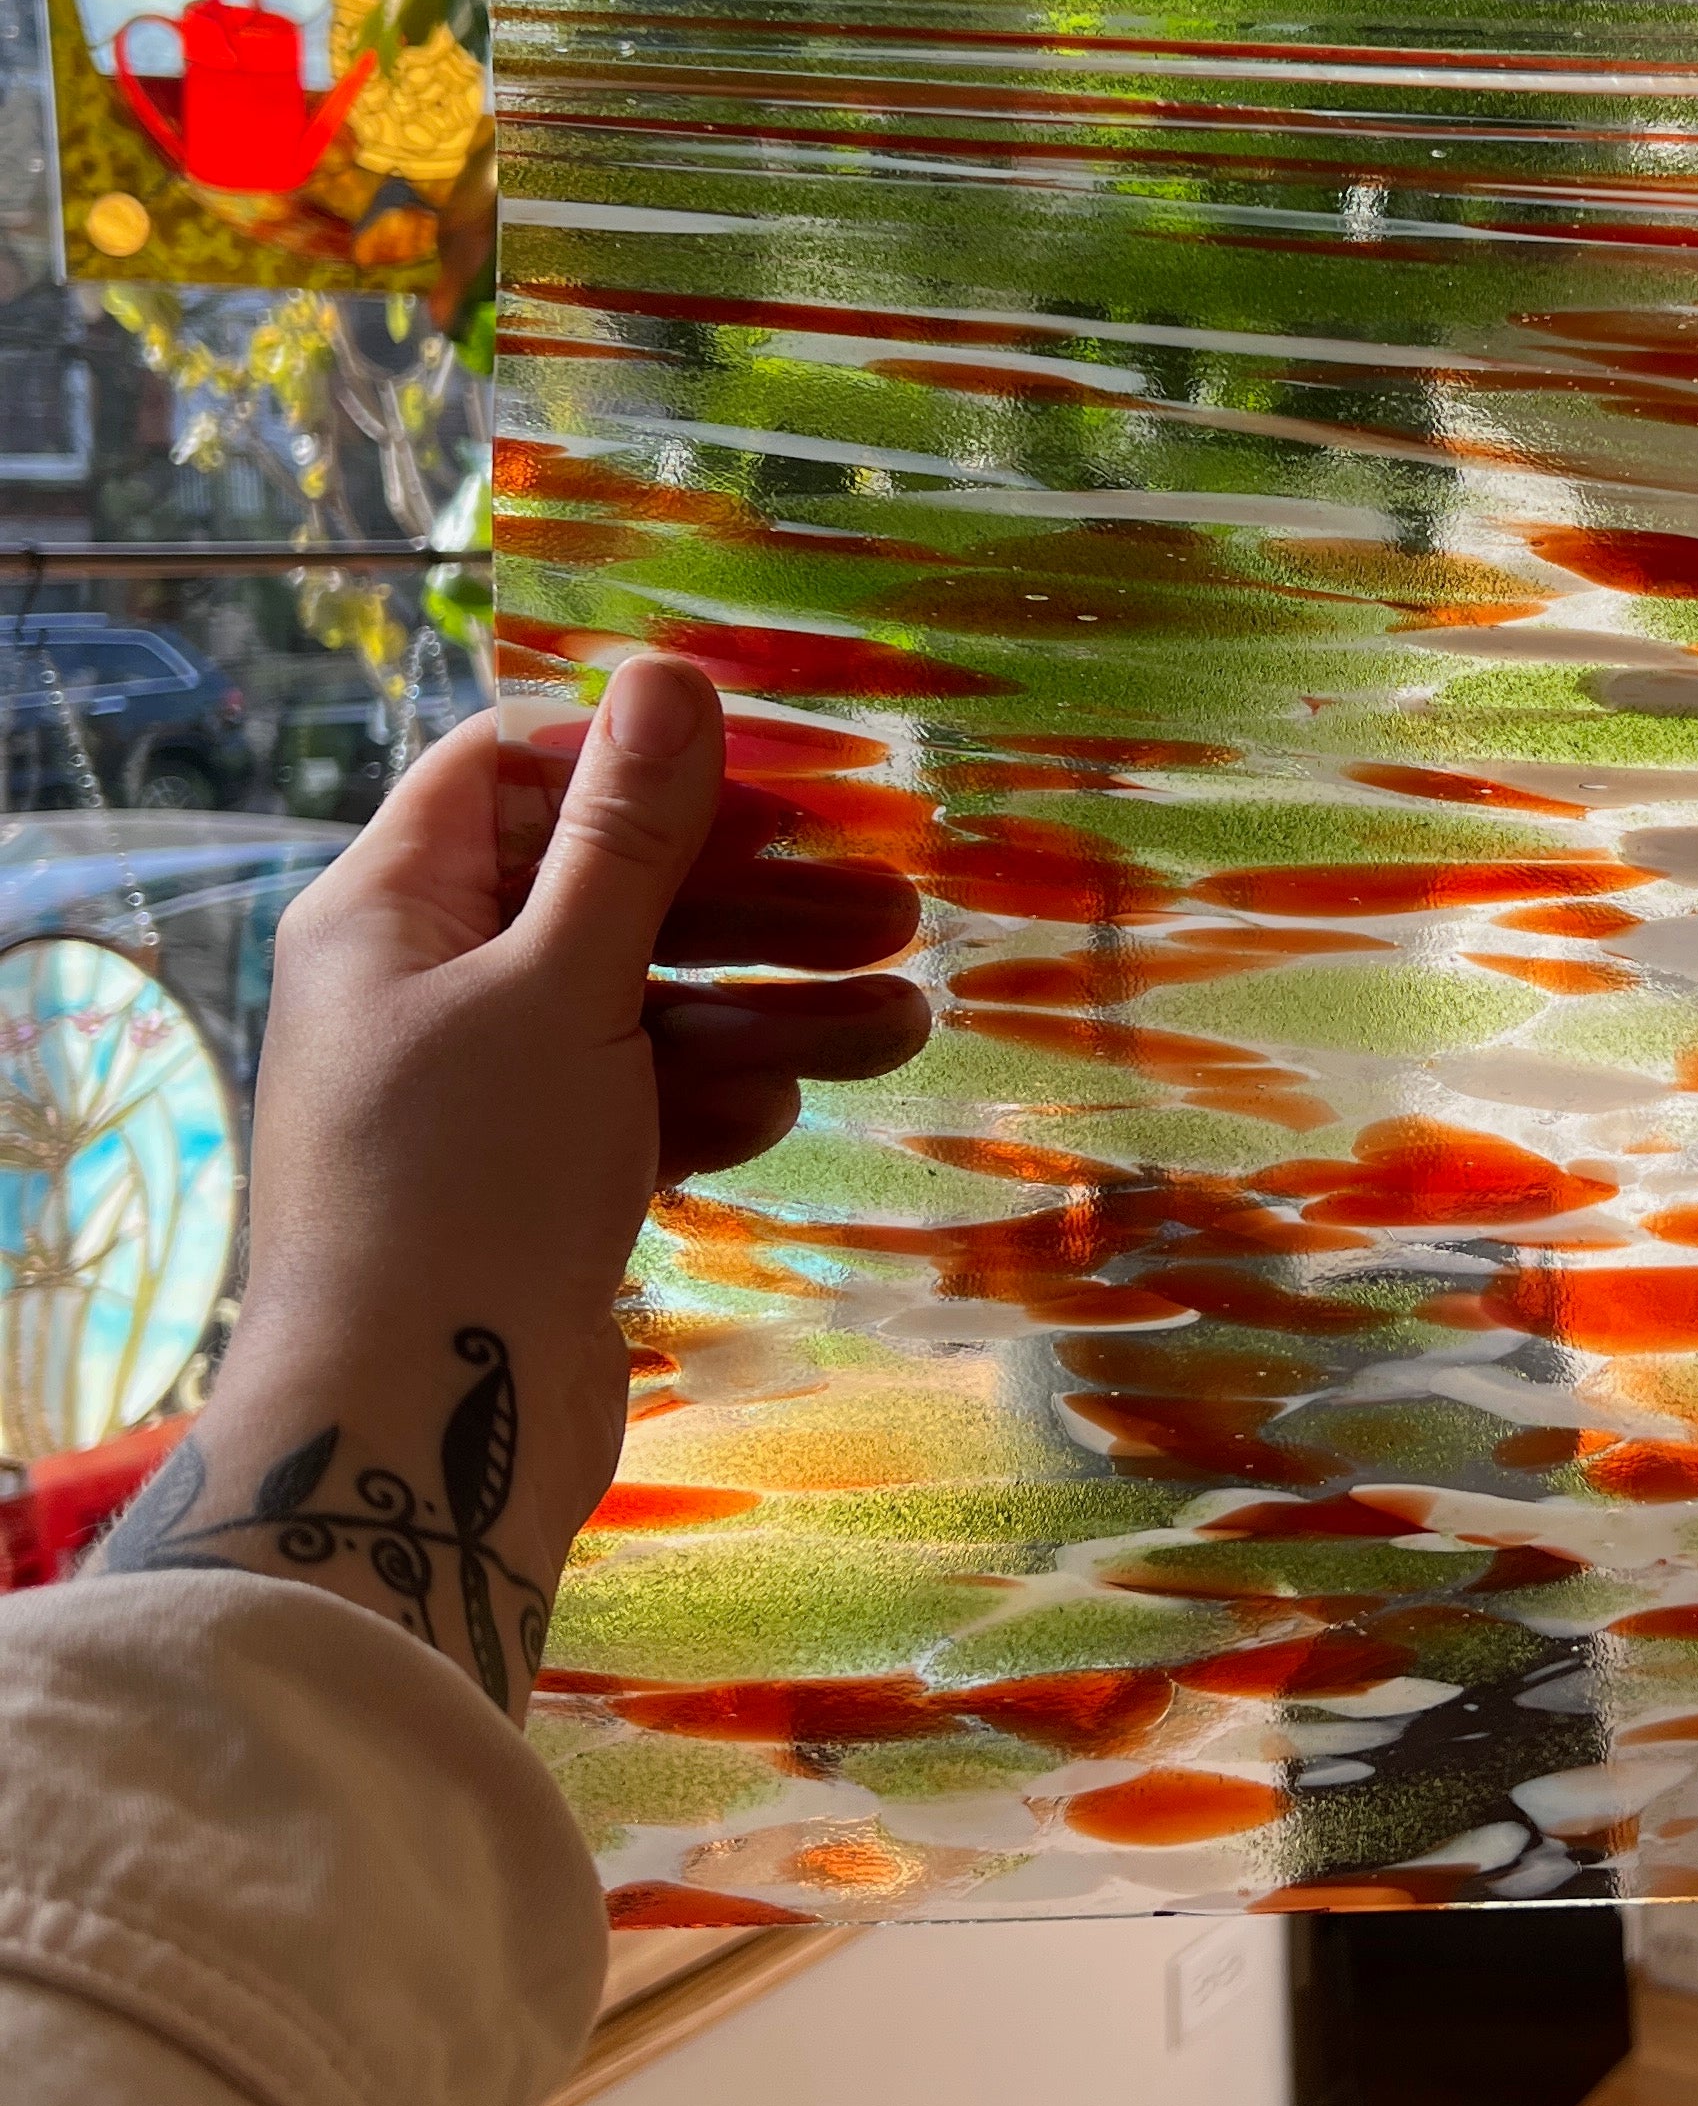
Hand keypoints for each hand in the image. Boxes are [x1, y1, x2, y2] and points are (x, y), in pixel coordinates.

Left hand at [92, 655, 928, 1713]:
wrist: (417, 1433)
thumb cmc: (469, 1183)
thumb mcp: (562, 982)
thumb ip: (628, 833)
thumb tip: (667, 672)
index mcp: (387, 911)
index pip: (515, 771)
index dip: (646, 763)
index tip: (782, 784)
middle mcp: (420, 986)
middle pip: (605, 893)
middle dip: (753, 899)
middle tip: (893, 904)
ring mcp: (476, 1093)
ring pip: (642, 1007)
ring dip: (768, 1006)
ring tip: (903, 1022)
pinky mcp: (531, 1185)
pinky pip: (637, 1104)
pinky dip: (713, 1100)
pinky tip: (784, 1112)